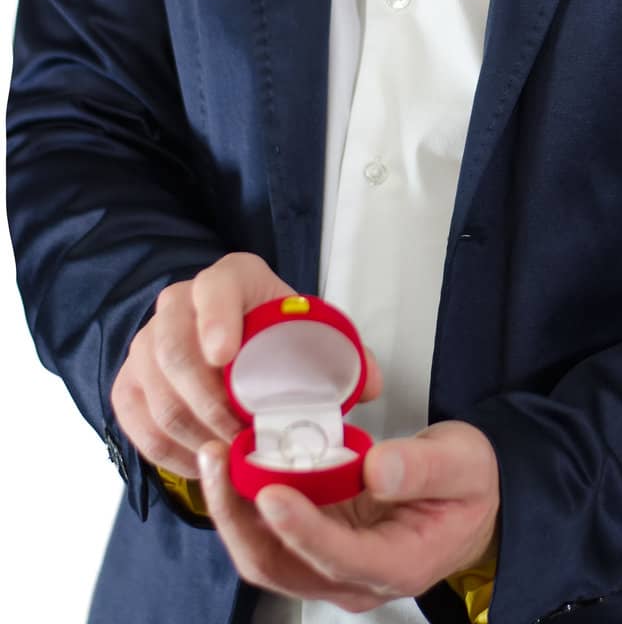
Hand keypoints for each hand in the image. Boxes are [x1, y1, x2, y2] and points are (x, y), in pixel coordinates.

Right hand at [110, 252, 382, 476]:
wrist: (232, 341)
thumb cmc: (277, 337)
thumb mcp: (311, 334)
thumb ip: (346, 356)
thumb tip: (370, 385)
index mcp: (231, 279)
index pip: (215, 289)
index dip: (216, 319)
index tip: (225, 356)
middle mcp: (178, 303)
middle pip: (174, 350)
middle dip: (209, 401)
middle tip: (243, 436)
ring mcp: (146, 343)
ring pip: (155, 392)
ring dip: (193, 433)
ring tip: (230, 456)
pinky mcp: (129, 382)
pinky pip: (136, 421)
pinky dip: (168, 451)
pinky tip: (202, 465)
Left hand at [197, 420, 499, 611]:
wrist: (469, 502)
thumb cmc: (469, 484)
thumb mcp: (464, 463)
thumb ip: (424, 468)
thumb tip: (377, 470)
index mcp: (398, 564)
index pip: (338, 556)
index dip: (300, 527)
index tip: (271, 490)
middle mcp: (355, 580)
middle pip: (282, 566)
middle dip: (241, 518)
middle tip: (220, 460)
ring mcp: (331, 567)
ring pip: (265, 556)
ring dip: (233, 511)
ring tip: (216, 456)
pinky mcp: (316, 546)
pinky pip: (269, 537)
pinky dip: (244, 505)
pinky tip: (233, 463)